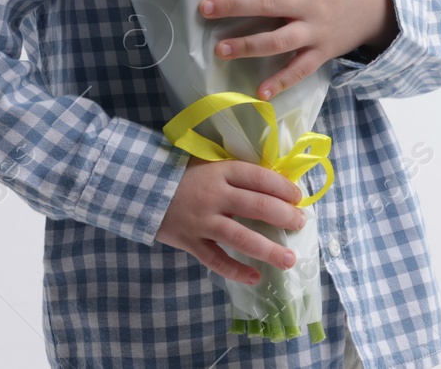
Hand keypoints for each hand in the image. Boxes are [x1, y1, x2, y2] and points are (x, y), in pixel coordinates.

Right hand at [156, 157, 306, 284]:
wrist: (139, 188)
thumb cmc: (180, 174)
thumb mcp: (208, 163)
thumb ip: (234, 174)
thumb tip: (272, 185)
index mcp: (221, 171)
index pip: (259, 178)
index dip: (282, 187)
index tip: (298, 197)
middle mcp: (214, 196)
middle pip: (257, 206)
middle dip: (284, 217)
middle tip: (300, 224)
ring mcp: (202, 221)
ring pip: (241, 237)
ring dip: (268, 250)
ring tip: (288, 259)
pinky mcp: (190, 242)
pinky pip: (216, 259)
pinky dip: (235, 270)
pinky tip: (254, 277)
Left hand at [199, 0, 397, 100]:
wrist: (388, 9)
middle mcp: (311, 4)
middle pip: (268, 5)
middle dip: (235, 7)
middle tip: (203, 9)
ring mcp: (316, 31)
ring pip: (278, 41)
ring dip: (248, 45)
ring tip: (219, 49)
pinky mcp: (322, 52)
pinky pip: (300, 69)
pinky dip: (281, 81)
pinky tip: (259, 93)